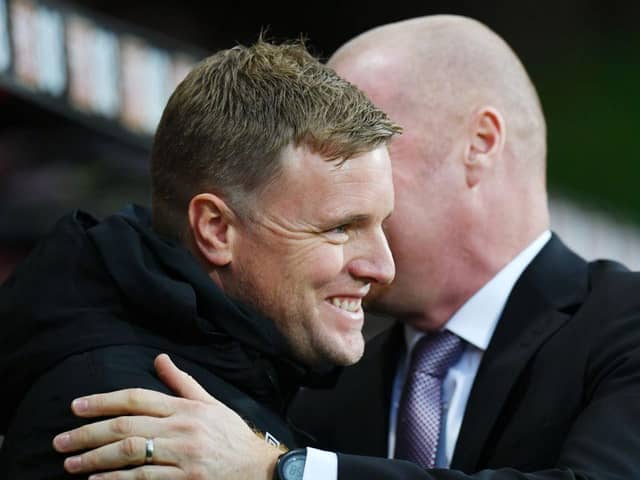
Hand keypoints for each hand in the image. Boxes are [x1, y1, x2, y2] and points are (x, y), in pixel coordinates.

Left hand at [52, 354, 280, 479]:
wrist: (257, 466)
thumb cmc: (230, 433)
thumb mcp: (210, 402)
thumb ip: (182, 382)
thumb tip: (159, 358)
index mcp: (185, 407)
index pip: (137, 398)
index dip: (103, 401)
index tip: (76, 406)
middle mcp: (182, 428)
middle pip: (127, 427)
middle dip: (88, 433)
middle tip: (60, 440)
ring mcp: (183, 455)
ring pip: (132, 453)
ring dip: (96, 458)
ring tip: (71, 463)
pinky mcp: (186, 479)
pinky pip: (145, 479)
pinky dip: (118, 479)